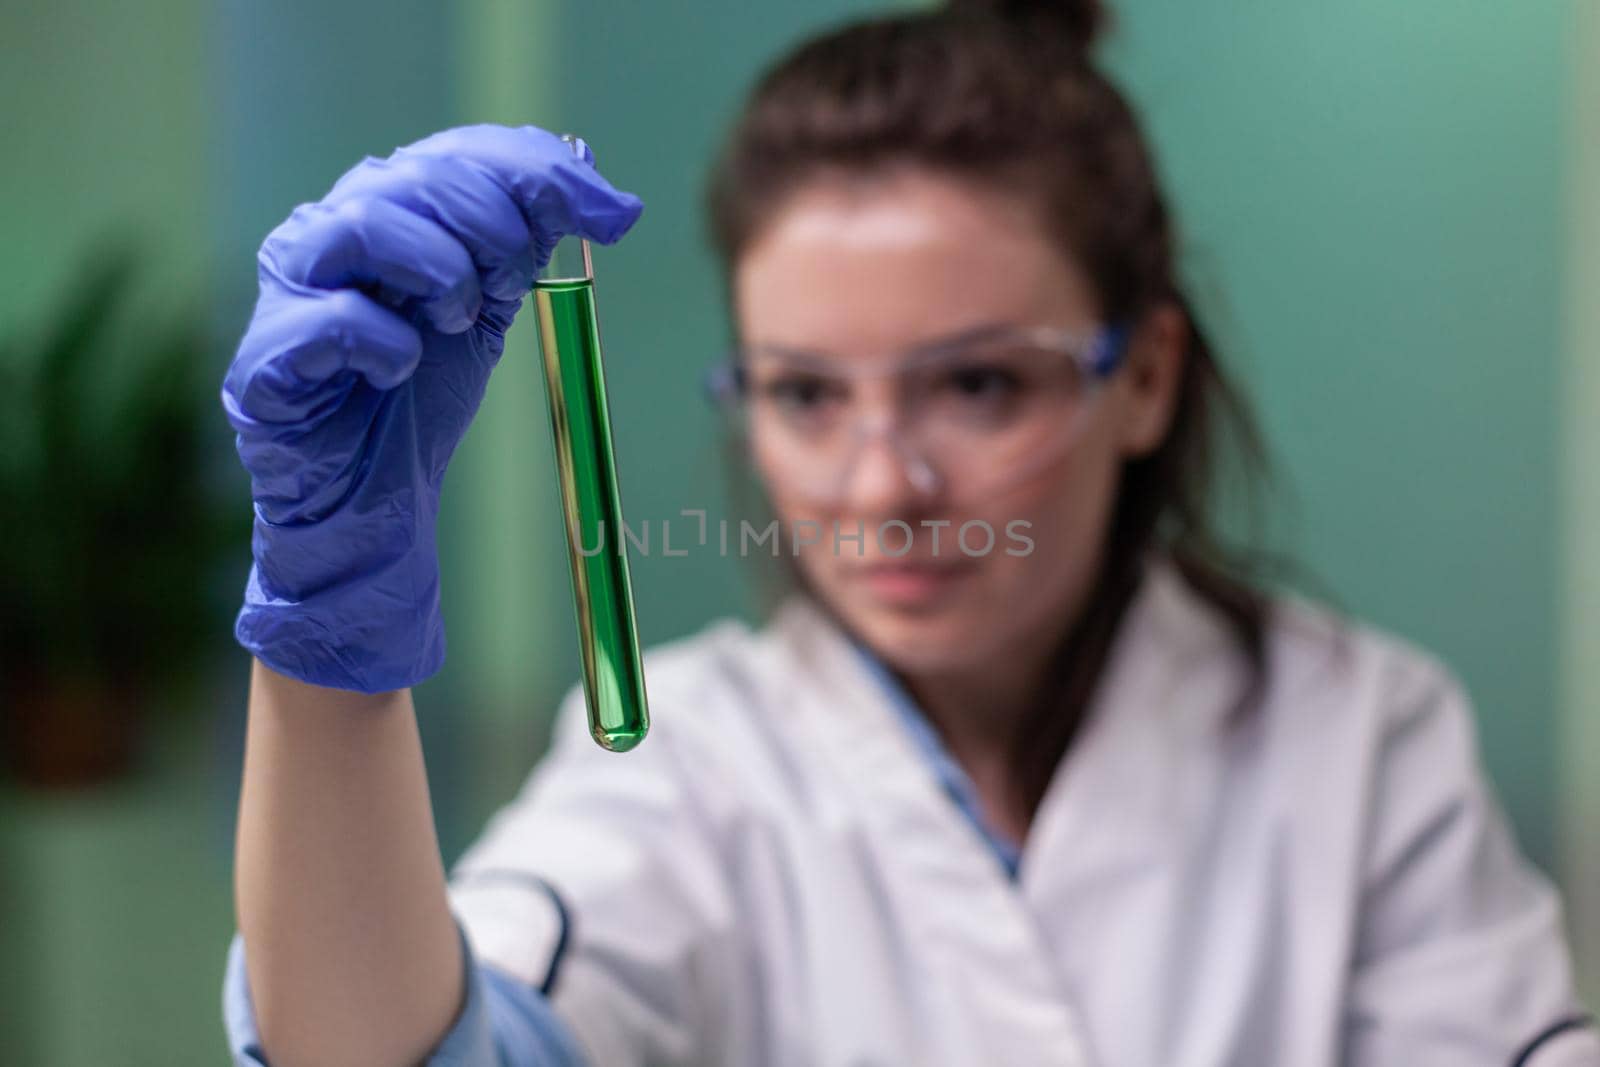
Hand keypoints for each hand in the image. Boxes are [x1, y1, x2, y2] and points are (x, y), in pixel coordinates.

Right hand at [221, 124, 642, 692]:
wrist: (371, 501)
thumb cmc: (420, 397)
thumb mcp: (489, 309)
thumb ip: (530, 246)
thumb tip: (611, 197)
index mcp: (386, 209)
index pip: (463, 152)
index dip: (542, 173)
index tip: (613, 215)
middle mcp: (329, 231)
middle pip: (419, 177)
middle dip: (495, 225)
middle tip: (517, 279)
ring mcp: (288, 289)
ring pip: (363, 226)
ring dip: (438, 271)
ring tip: (454, 320)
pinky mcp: (264, 356)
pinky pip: (331, 320)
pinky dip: (385, 343)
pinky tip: (399, 370)